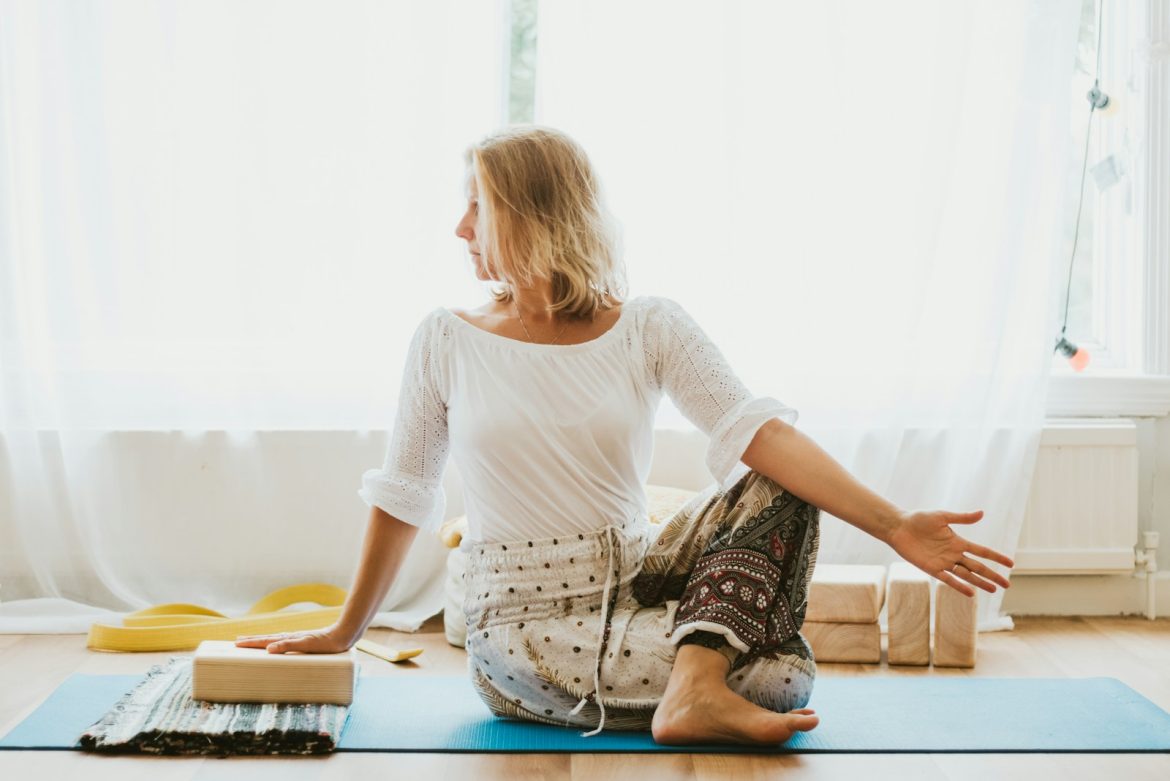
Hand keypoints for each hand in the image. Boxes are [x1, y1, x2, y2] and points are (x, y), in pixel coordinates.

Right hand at [235, 623, 354, 654]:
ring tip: (250, 641)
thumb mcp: (306, 645)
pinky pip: (282, 642)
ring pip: (273, 639)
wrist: (342, 635)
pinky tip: (275, 646)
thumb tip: (268, 648)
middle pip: (266, 638)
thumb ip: (288, 646)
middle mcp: (290, 637)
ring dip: (260, 640)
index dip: (251, 643)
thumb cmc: (325, 643)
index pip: (265, 641)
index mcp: (288, 639)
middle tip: (236, 641)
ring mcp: (296, 638)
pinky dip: (273, 643)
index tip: (236, 643)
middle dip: (251, 640)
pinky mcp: (303, 641)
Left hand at [886, 509, 1013, 597]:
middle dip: (992, 575)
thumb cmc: (919, 519)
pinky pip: (948, 579)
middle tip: (1007, 584)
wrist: (899, 527)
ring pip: (966, 575)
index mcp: (958, 541)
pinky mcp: (931, 569)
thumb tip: (982, 513)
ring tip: (994, 590)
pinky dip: (959, 586)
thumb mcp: (942, 516)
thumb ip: (962, 518)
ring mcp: (943, 563)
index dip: (996, 557)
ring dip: (980, 583)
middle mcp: (953, 554)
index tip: (1011, 564)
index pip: (982, 551)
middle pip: (977, 567)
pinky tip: (971, 593)